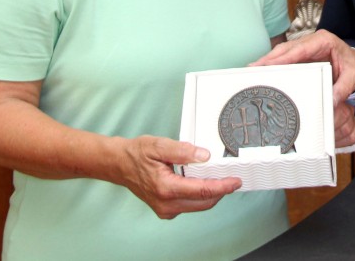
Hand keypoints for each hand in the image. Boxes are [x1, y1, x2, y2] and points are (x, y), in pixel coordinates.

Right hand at [119, 135, 240, 219]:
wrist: (119, 164)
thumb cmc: (136, 154)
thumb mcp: (158, 145)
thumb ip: (183, 151)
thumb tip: (204, 156)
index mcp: (166, 188)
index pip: (202, 191)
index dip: (222, 186)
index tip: (235, 181)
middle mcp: (166, 203)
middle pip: (204, 202)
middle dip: (220, 191)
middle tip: (232, 178)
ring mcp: (166, 209)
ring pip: (198, 205)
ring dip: (211, 193)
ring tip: (218, 177)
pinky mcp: (166, 209)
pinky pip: (190, 205)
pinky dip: (200, 195)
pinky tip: (202, 182)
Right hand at [252, 30, 354, 147]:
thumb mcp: (353, 76)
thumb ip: (343, 88)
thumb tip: (331, 102)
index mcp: (324, 41)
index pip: (300, 49)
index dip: (282, 57)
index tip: (268, 64)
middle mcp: (312, 41)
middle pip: (286, 49)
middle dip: (269, 59)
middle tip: (252, 69)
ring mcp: (305, 48)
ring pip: (283, 53)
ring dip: (268, 62)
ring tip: (252, 72)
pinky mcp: (302, 56)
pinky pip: (286, 60)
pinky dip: (274, 66)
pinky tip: (263, 74)